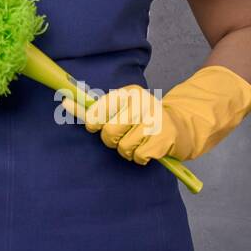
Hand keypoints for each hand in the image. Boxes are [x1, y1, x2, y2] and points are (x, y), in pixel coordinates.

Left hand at [60, 66, 250, 162]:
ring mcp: (154, 120)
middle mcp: (141, 103)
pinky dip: (142, 157)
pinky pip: (138, 156)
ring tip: (140, 142)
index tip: (96, 126)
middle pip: (107, 132)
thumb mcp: (123, 108)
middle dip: (112, 140)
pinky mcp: (164, 138)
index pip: (97, 109)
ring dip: (128, 150)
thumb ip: (95, 107)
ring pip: (122, 147)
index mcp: (129, 93)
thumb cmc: (147, 120)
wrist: (186, 126)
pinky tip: (151, 149)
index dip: (93, 122)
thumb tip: (63, 101)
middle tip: (124, 136)